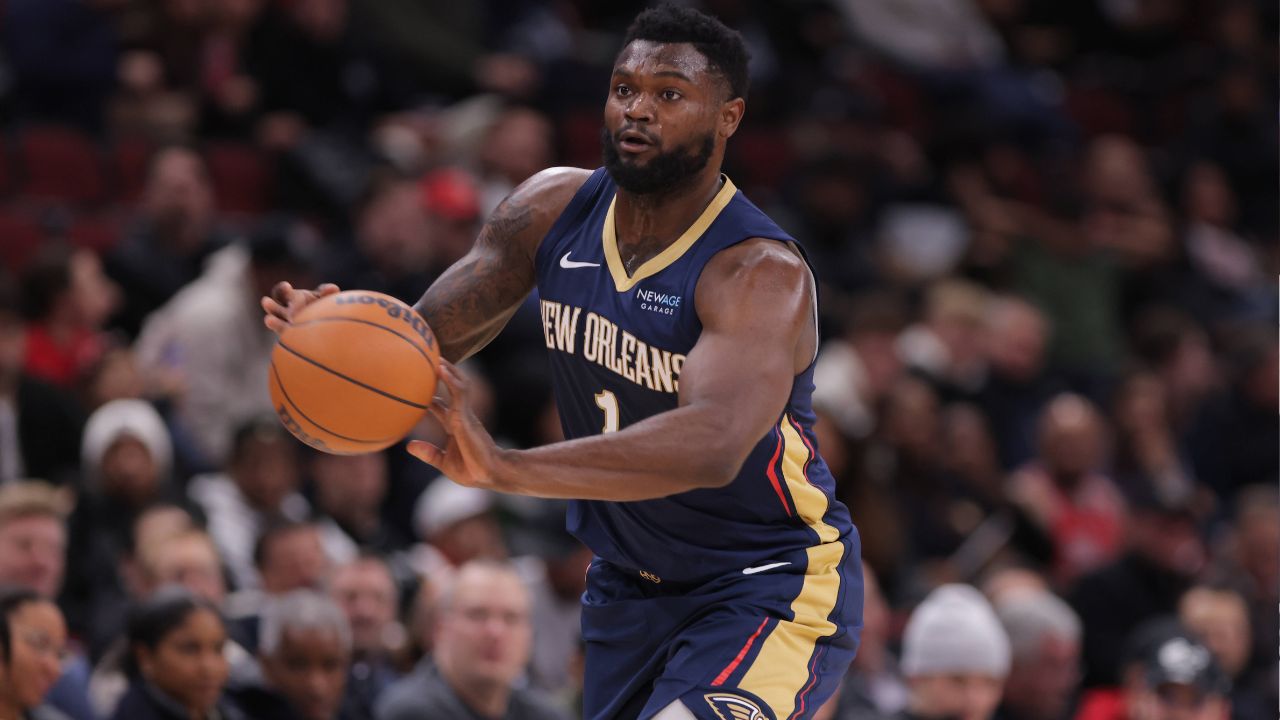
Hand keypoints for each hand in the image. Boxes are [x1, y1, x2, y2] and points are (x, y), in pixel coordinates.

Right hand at [261, 282, 338, 333]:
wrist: (324, 328)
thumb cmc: (321, 308)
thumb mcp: (323, 299)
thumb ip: (327, 293)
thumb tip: (333, 288)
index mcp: (290, 298)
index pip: (282, 292)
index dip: (282, 289)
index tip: (286, 286)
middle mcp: (284, 312)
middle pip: (274, 308)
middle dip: (271, 305)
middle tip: (266, 301)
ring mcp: (284, 325)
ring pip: (277, 324)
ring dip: (274, 322)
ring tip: (268, 320)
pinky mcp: (288, 337)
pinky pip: (287, 336)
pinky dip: (288, 334)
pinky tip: (289, 336)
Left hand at [407, 362, 507, 489]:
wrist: (489, 474)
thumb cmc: (471, 471)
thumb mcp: (443, 462)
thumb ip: (428, 453)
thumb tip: (408, 446)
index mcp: (455, 426)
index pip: (441, 406)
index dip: (430, 397)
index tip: (415, 389)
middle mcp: (461, 416)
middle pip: (452, 389)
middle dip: (443, 374)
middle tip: (429, 360)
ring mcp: (465, 414)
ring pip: (458, 385)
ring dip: (449, 370)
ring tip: (437, 357)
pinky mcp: (467, 415)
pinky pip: (459, 393)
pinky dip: (451, 380)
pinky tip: (441, 370)